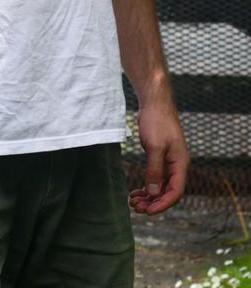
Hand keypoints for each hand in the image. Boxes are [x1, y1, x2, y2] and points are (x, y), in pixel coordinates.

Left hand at [129, 100, 188, 214]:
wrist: (155, 102)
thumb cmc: (157, 121)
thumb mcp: (154, 147)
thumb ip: (154, 170)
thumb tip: (153, 193)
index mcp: (180, 164)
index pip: (175, 192)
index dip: (162, 204)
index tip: (147, 211)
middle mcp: (177, 165)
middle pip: (167, 191)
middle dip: (153, 202)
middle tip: (135, 207)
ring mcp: (169, 161)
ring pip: (160, 186)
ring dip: (148, 196)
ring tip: (133, 202)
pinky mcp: (160, 156)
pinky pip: (155, 177)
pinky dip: (146, 186)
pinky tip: (136, 191)